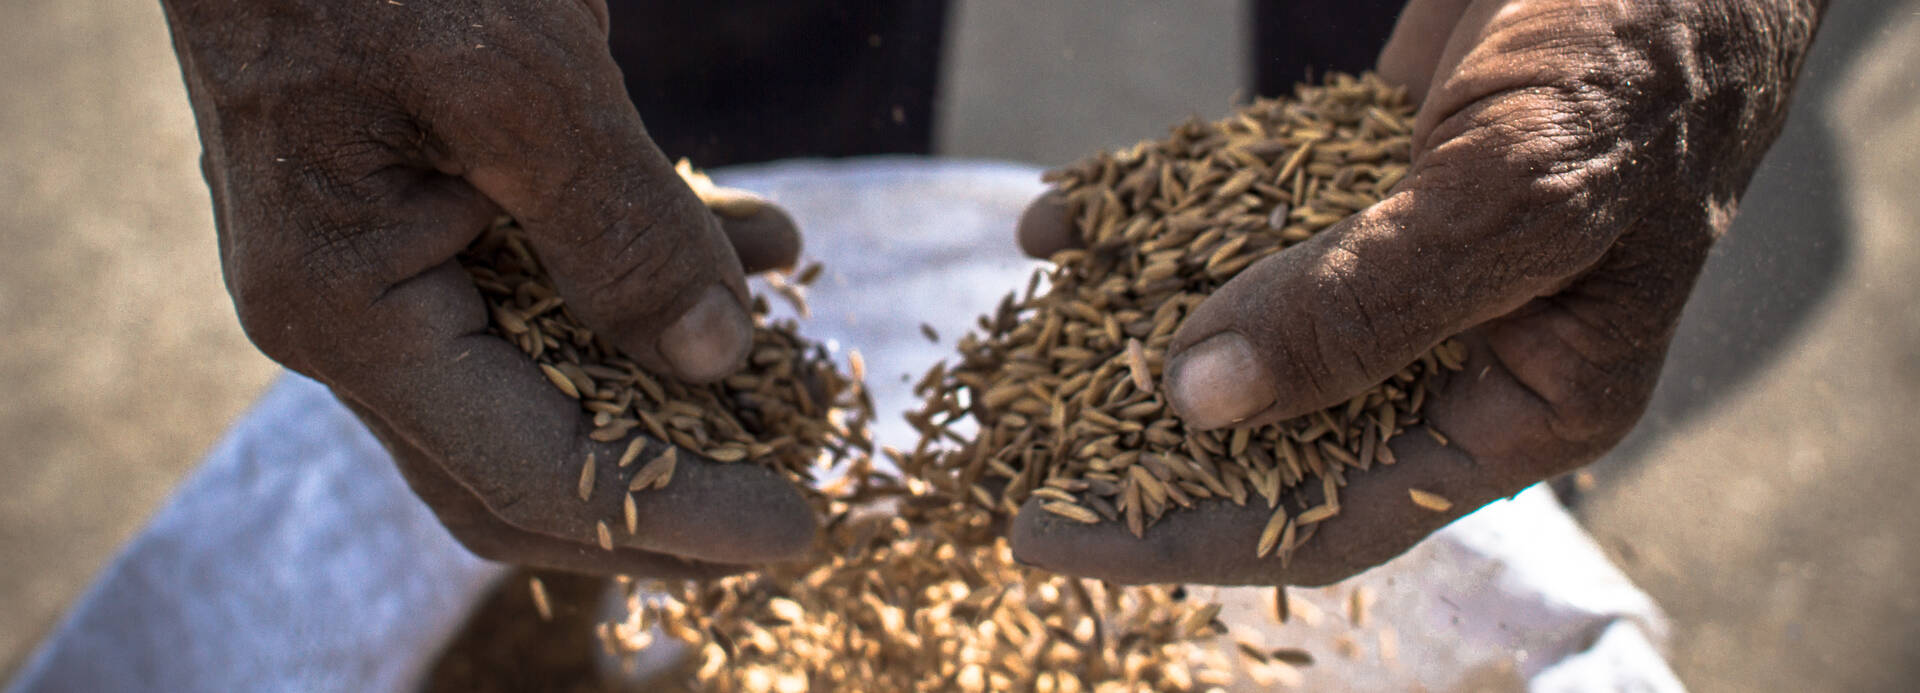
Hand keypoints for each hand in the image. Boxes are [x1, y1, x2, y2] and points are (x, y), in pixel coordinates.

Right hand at [163, 0, 813, 574]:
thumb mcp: (517, 79)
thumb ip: (621, 228)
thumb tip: (714, 358)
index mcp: (351, 311)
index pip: (537, 474)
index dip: (678, 517)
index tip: (800, 529)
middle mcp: (358, 319)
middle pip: (531, 469)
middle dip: (671, 494)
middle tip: (797, 494)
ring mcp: (387, 269)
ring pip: (553, 379)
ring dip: (679, 382)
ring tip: (799, 366)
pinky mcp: (427, 214)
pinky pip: (553, 285)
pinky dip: (657, 278)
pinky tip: (762, 245)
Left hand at [1009, 0, 1824, 584]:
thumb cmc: (1637, 62)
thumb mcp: (1509, 195)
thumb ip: (1364, 307)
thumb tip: (1202, 403)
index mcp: (1524, 401)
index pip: (1330, 513)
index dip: (1182, 535)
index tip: (1048, 535)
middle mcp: (1459, 348)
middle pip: (1272, 433)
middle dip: (1136, 443)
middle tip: (1009, 448)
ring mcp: (1408, 260)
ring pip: (1242, 323)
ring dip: (1128, 327)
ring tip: (1016, 338)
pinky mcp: (1366, 177)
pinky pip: (1237, 218)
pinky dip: (1153, 218)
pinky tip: (1066, 219)